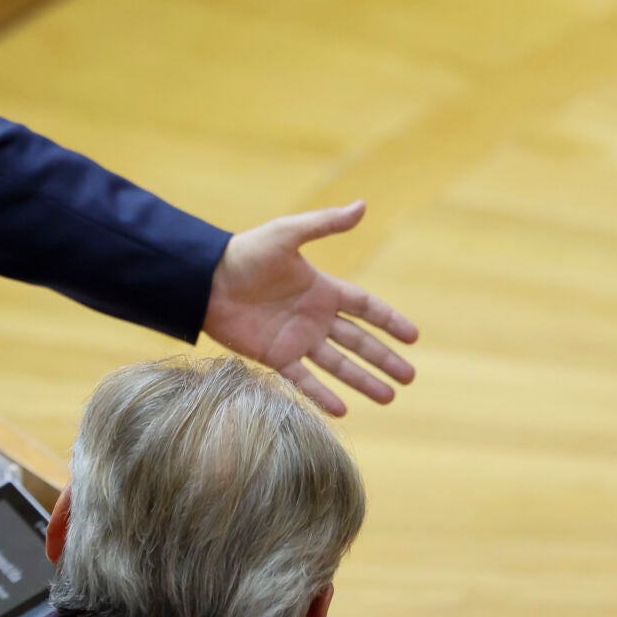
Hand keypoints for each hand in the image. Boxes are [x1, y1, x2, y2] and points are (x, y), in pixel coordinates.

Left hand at [202, 200, 418, 415]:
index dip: (389, 321)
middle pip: (358, 341)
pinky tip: (342, 411)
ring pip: (337, 364)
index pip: (365, 307)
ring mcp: (295, 338)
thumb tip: (362, 205)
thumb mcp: (286, 234)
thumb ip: (323, 224)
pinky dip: (321, 395)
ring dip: (362, 381)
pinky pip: (302, 380)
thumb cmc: (243, 253)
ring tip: (389, 398)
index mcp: (322, 289)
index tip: (413, 337)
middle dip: (384, 358)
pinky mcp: (274, 356)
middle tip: (409, 377)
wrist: (203, 281)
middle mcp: (313, 317)